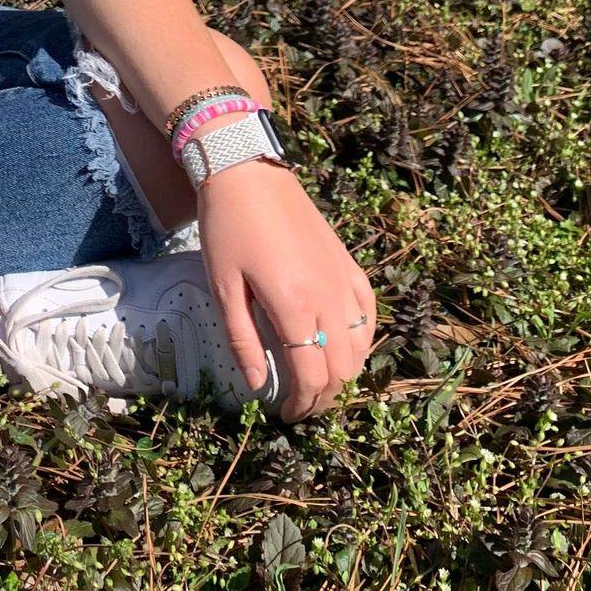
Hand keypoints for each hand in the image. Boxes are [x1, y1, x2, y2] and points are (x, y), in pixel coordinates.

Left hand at [193, 160, 375, 422]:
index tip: (287, 417)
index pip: (311, 376)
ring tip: (320, 385)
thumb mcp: (223, 286)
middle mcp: (328, 297)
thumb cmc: (228, 228)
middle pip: (341, 369)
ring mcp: (344, 279)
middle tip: (302, 408)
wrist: (249, 173)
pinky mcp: (349, 263)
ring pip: (360, 346)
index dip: (302, 405)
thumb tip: (259, 385)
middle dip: (324, 398)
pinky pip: (368, 313)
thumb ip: (242, 339)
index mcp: (294, 306)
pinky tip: (347, 348)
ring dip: (344, 375)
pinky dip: (362, 340)